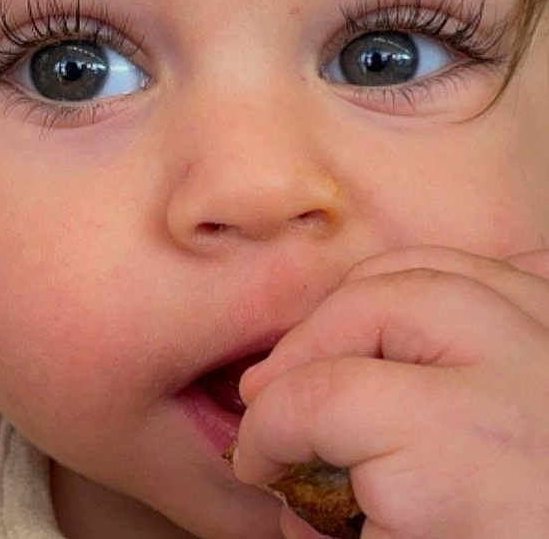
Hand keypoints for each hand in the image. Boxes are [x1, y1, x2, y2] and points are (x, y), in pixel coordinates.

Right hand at [233, 247, 548, 538]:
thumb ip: (342, 528)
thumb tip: (288, 493)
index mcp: (474, 456)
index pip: (327, 403)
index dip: (268, 434)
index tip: (258, 462)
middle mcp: (521, 373)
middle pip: (373, 308)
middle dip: (301, 350)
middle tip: (270, 394)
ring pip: (424, 268)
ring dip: (351, 302)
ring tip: (320, 342)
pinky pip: (482, 267)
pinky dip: (420, 280)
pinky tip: (394, 315)